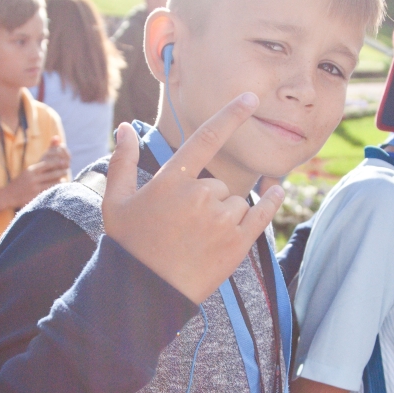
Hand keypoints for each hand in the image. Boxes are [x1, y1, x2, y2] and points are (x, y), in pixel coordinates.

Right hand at [4, 137, 69, 208]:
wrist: (8, 195)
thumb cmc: (20, 183)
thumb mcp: (27, 172)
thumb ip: (39, 167)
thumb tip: (50, 157)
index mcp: (31, 170)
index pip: (47, 164)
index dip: (57, 162)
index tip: (64, 162)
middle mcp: (33, 178)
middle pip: (52, 174)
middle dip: (61, 172)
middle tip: (67, 170)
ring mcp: (35, 188)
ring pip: (52, 183)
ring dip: (60, 181)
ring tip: (64, 179)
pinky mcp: (36, 196)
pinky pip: (49, 192)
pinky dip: (55, 189)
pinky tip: (59, 188)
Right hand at [102, 94, 284, 304]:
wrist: (144, 294)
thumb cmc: (127, 245)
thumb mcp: (116, 201)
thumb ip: (123, 161)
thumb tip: (124, 128)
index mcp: (172, 180)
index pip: (207, 137)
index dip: (230, 115)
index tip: (250, 98)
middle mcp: (201, 195)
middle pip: (219, 184)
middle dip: (207, 200)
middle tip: (183, 227)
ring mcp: (222, 220)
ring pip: (237, 201)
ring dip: (226, 214)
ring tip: (199, 239)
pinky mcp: (238, 243)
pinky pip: (261, 214)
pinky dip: (269, 203)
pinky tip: (277, 191)